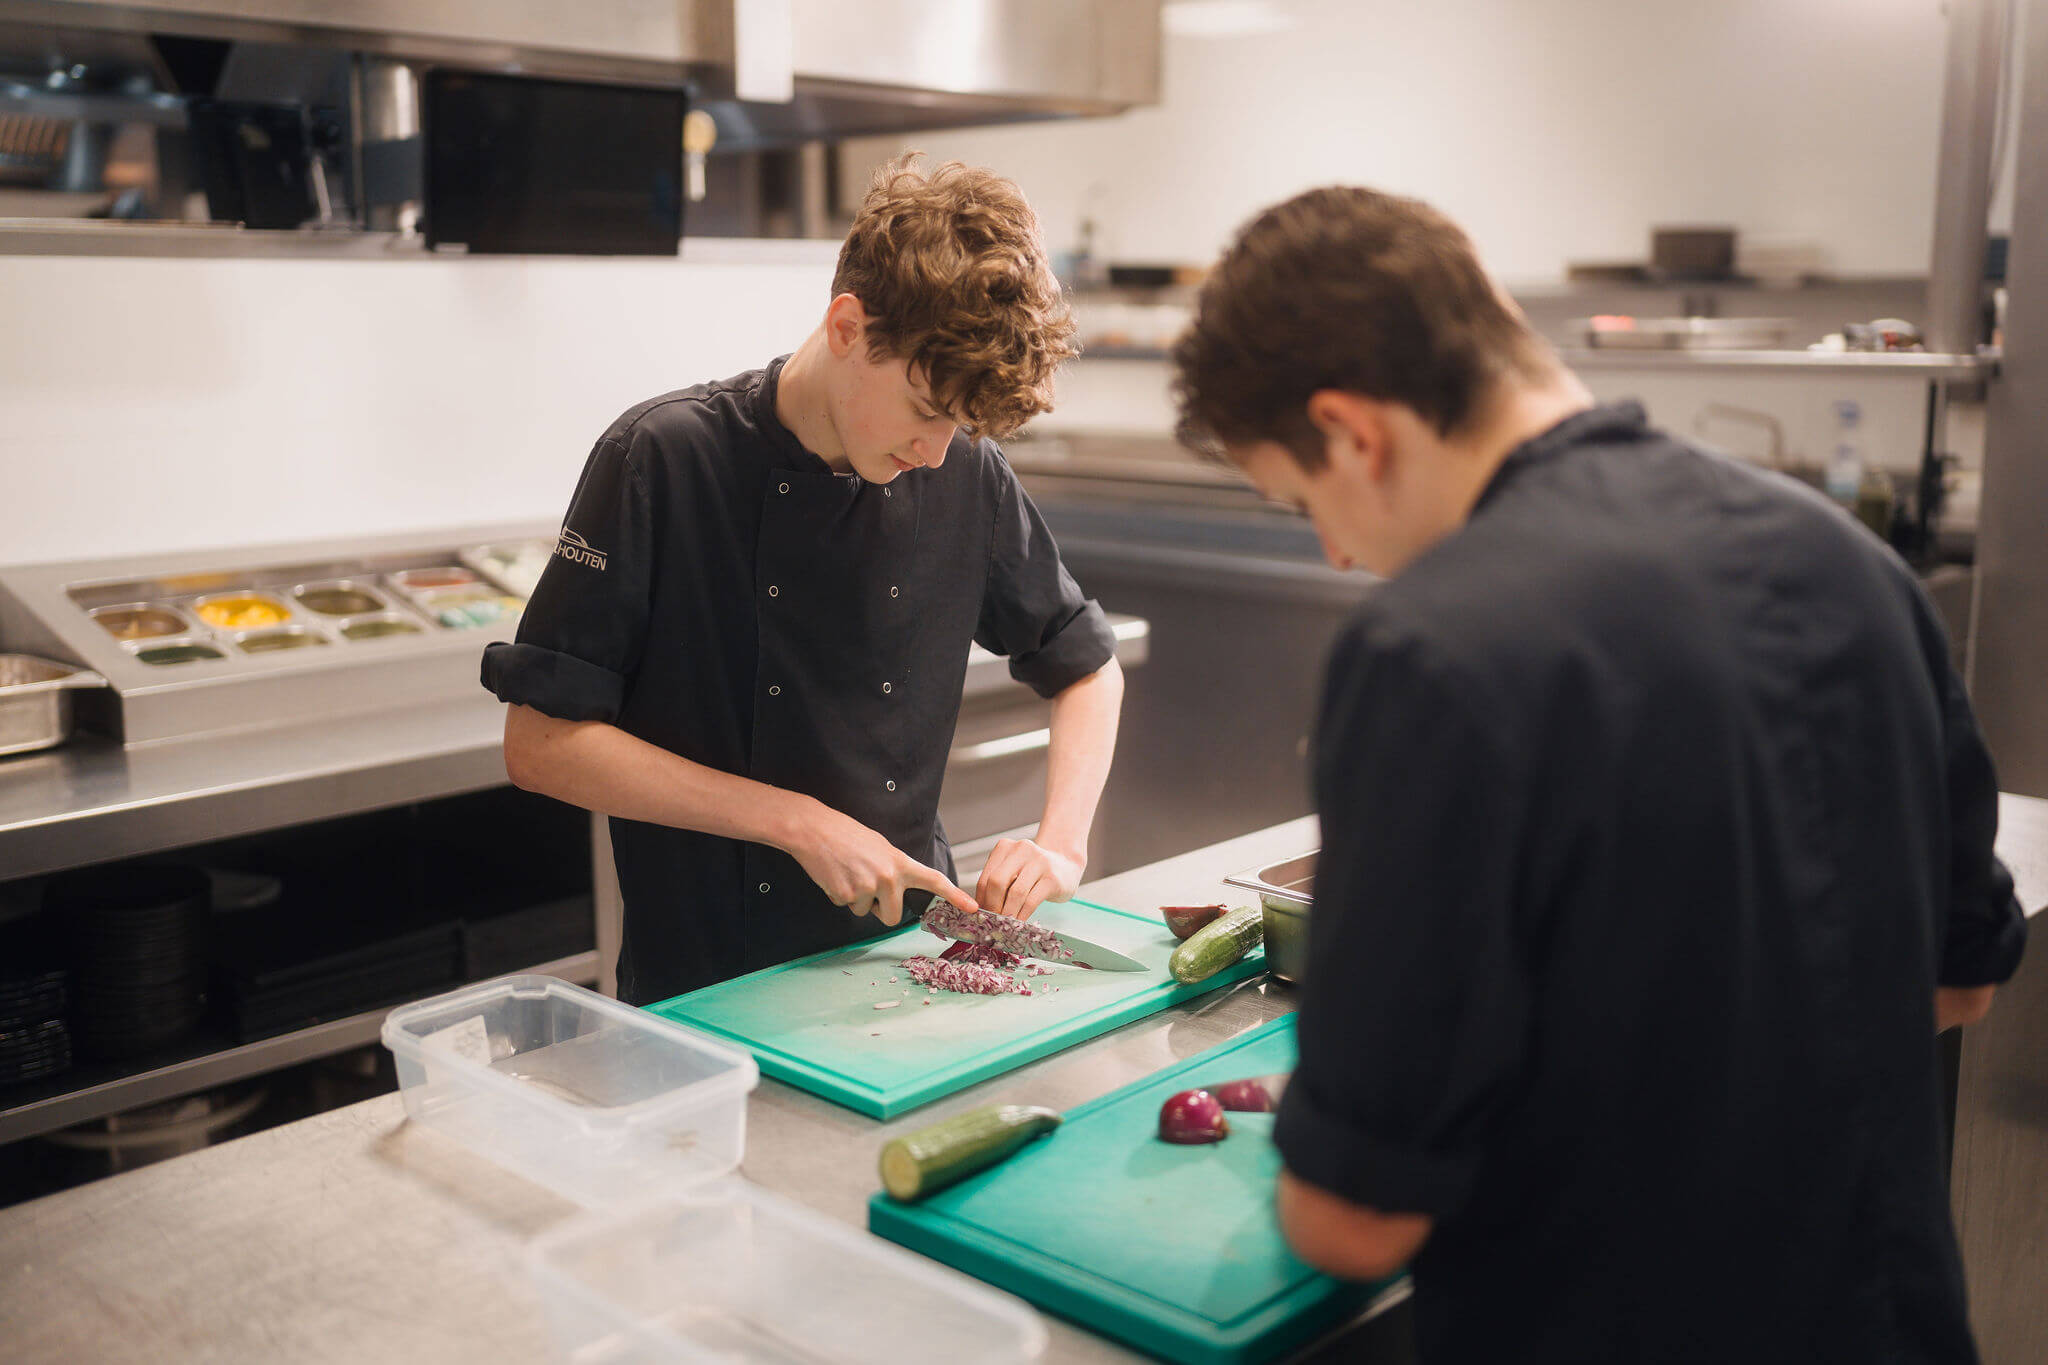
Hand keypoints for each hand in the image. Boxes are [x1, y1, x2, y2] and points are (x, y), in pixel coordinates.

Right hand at [789, 801, 976, 925]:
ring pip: (865, 912)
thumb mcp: (880, 847)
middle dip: (880, 910)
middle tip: (865, 887)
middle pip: (892, 917)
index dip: (954, 896)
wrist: (815, 830)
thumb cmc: (847, 836)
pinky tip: (835, 874)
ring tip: (847, 872)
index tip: (972, 908)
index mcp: (900, 862)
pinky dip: (839, 895)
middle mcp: (888, 877)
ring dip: (856, 899)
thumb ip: (894, 869)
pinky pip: (846, 906)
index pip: (933, 880)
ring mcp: (867, 887)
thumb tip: (896, 890)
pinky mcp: (846, 896)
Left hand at [974, 838, 1083, 920]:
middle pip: (997, 882)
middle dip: (992, 906)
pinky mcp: (1052, 878)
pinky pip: (1031, 901)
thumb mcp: (1013, 870)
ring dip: (1008, 913)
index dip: (981, 900)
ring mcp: (1039, 862)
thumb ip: (998, 884)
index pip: (986, 877)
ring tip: (1005, 925)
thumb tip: (981, 910)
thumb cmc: (1034, 873)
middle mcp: (1021, 849)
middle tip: (992, 922)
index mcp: (1005, 847)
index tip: (981, 916)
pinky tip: (1019, 923)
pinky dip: (1022, 915)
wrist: (1066, 866)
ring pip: (1015, 893)